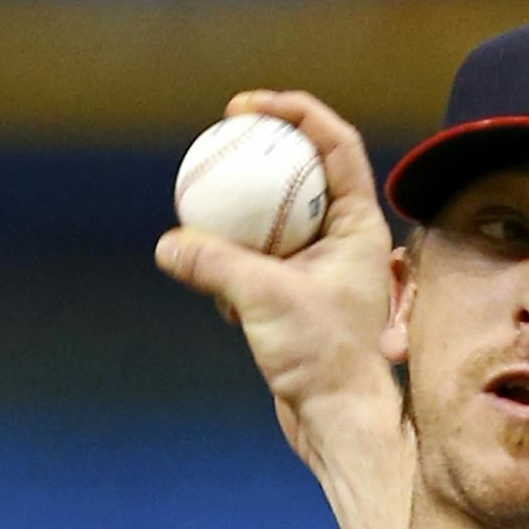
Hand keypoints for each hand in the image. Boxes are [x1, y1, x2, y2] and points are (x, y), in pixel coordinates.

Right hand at [156, 89, 412, 528]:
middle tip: (217, 137)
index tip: (247, 107)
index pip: (335, 144)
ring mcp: (320, 268)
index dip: (295, 111)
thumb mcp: (263, 299)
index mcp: (360, 225)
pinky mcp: (295, 296)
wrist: (337, 421)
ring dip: (238, 208)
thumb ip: (214, 263)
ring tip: (201, 199)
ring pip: (274, 218)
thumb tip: (169, 243)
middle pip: (302, 172)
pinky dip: (229, 255)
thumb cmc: (323, 358)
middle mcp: (346, 240)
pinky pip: (256, 258)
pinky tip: (203, 266)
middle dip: (260, 150)